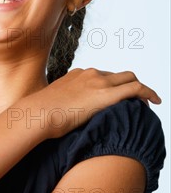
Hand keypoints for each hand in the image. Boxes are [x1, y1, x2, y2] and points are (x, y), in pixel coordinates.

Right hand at [31, 68, 161, 138]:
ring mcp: (98, 82)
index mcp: (76, 75)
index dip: (112, 86)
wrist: (37, 114)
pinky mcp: (106, 94)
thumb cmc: (38, 115)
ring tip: (147, 102)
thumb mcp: (50, 105)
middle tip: (135, 100)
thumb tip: (56, 117)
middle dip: (128, 84)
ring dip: (139, 89)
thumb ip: (60, 105)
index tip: (116, 97)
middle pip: (118, 74)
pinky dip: (148, 92)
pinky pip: (136, 88)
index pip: (101, 76)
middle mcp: (89, 74)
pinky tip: (155, 101)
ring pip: (129, 78)